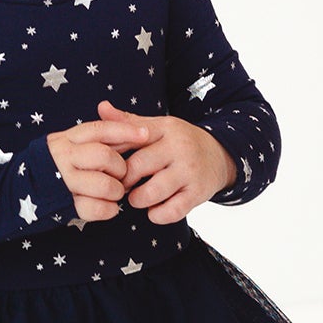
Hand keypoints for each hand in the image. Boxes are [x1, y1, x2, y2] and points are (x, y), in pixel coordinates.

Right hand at [46, 114, 153, 221]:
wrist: (25, 188)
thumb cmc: (61, 163)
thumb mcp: (75, 143)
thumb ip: (102, 137)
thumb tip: (138, 130)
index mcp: (69, 139)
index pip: (100, 129)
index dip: (125, 130)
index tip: (145, 135)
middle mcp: (65, 157)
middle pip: (105, 156)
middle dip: (120, 168)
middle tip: (120, 174)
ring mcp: (64, 181)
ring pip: (104, 184)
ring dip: (116, 191)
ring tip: (114, 192)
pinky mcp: (66, 204)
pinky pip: (97, 208)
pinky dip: (109, 210)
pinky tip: (108, 206)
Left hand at [96, 99, 236, 223]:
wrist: (220, 156)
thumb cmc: (179, 143)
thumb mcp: (158, 127)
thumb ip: (129, 121)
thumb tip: (101, 107)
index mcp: (165, 128)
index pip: (131, 137)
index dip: (114, 154)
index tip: (109, 165)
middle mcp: (179, 148)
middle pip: (137, 166)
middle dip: (123, 180)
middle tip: (120, 186)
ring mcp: (190, 171)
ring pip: (152, 192)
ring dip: (137, 200)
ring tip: (136, 198)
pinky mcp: (198, 193)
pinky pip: (171, 211)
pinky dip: (157, 215)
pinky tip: (154, 209)